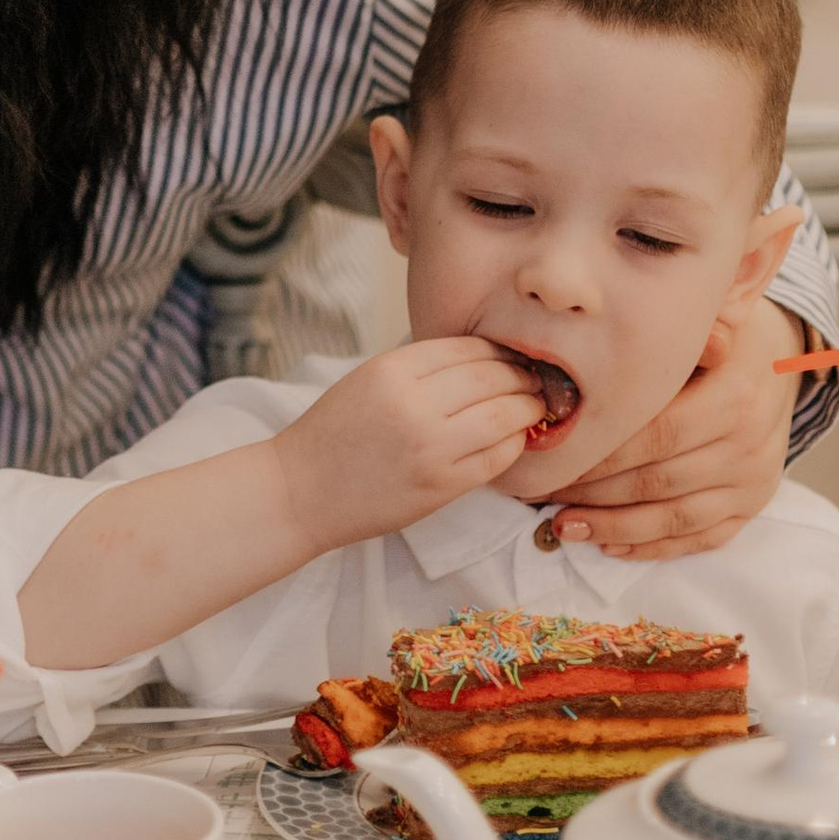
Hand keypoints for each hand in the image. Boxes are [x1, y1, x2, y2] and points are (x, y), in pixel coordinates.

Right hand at [275, 336, 543, 552]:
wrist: (301, 491)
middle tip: (537, 381)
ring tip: (536, 408)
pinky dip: (515, 444)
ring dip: (529, 409)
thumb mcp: (366, 380)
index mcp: (392, 370)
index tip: (514, 357)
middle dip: (524, 377)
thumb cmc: (332, 435)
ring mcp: (430, 446)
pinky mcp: (441, 484)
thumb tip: (479, 359)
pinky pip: (497, 458)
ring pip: (504, 415)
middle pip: (493, 377)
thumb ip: (417, 368)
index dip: (501, 351)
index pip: (469, 348)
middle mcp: (413, 403)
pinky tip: (515, 439)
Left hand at [538, 295, 794, 558]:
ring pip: (674, 518)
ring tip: (564, 526)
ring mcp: (753, 483)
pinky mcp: (753, 506)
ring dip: (614, 528)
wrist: (784, 361)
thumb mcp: (708, 323)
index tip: (551, 458)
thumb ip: (669, 340)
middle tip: (542, 493)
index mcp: (734, 398)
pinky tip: (611, 546)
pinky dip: (653, 546)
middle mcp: (748, 447)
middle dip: (593, 493)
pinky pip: (700, 538)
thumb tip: (611, 334)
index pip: (654, 436)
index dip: (599, 453)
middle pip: (657, 481)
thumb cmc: (726, 338)